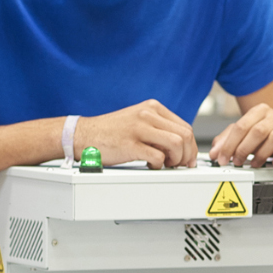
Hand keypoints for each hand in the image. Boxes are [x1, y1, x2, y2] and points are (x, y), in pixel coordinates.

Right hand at [76, 101, 197, 168]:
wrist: (81, 135)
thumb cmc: (111, 132)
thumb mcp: (139, 121)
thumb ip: (160, 128)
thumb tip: (184, 146)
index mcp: (152, 107)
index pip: (185, 127)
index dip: (191, 146)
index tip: (189, 158)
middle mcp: (147, 114)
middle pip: (185, 135)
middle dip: (188, 154)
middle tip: (180, 165)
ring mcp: (138, 128)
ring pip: (176, 144)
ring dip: (176, 159)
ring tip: (166, 164)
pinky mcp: (130, 144)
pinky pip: (158, 156)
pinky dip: (159, 165)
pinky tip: (151, 165)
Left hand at [210, 104, 272, 167]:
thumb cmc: (271, 137)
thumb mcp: (248, 135)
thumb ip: (229, 140)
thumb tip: (215, 152)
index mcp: (261, 111)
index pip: (241, 126)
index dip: (229, 144)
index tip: (222, 158)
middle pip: (257, 130)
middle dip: (243, 149)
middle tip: (236, 162)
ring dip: (262, 154)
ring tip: (254, 164)